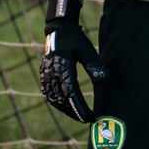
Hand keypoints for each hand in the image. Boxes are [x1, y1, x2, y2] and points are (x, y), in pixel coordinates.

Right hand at [39, 0, 107, 123]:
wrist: (58, 28)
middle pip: (62, 99)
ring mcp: (46, 75)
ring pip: (54, 98)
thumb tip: (104, 81)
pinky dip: (57, 101)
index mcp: (62, 68)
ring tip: (77, 115)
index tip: (88, 117)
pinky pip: (49, 93)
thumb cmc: (74, 38)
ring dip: (65, 108)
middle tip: (86, 119)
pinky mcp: (45, 74)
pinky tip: (65, 106)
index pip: (71, 94)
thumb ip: (94, 65)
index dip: (79, 107)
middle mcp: (51, 74)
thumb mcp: (87, 49)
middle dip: (73, 111)